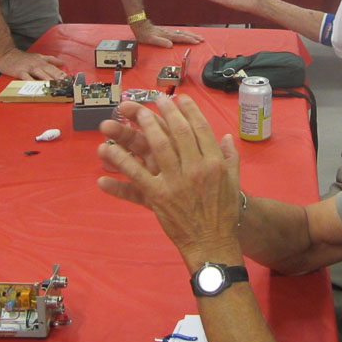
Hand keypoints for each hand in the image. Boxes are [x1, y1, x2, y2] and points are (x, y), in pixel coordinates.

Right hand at [0, 48, 65, 79]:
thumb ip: (51, 59)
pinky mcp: (20, 72)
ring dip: (47, 79)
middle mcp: (37, 64)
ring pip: (40, 73)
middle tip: (64, 82)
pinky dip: (31, 82)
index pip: (53, 67)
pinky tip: (35, 86)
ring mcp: (28, 67)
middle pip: (49, 70)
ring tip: (54, 85)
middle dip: (57, 76)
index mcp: (42, 61)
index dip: (61, 73)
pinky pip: (26, 78)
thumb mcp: (39, 56)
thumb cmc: (23, 58)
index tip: (68, 78)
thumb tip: (62, 62)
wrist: (7, 54)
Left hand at [97, 96, 241, 264]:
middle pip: (178, 132)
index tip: (180, 98)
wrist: (213, 242)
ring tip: (134, 112)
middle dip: (165, 111)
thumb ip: (231, 157)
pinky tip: (108, 151)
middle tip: (156, 98)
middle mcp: (196, 167)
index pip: (200, 128)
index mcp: (215, 161)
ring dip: (144, 126)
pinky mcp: (158, 196)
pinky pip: (136, 175)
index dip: (189, 110)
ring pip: (157, 146)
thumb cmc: (224, 211)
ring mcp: (175, 182)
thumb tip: (226, 136)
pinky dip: (121, 162)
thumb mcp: (234, 181)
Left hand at [130, 19, 203, 47]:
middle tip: (202, 39)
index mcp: (167, 36)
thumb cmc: (144, 34)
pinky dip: (186, 33)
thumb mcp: (150, 40)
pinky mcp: (167, 31)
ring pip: (183, 32)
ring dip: (192, 34)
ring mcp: (169, 31)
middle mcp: (170, 33)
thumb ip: (160, 42)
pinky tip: (188, 34)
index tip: (197, 42)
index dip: (189, 40)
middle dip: (194, 37)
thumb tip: (170, 45)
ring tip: (199, 37)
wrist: (140, 25)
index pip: (181, 38)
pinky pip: (180, 32)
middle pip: (185, 34)